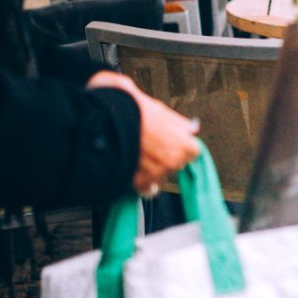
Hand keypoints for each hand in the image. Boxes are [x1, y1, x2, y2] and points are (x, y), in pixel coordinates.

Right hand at [87, 71, 199, 195]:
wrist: (104, 118)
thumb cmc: (133, 111)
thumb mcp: (161, 110)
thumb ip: (180, 123)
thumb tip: (193, 129)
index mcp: (183, 144)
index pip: (193, 152)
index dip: (181, 144)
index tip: (171, 140)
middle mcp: (172, 162)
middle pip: (177, 164)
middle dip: (168, 157)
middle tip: (151, 145)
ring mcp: (155, 173)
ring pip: (161, 176)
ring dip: (153, 169)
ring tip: (139, 153)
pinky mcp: (136, 182)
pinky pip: (145, 187)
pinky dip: (140, 180)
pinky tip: (134, 167)